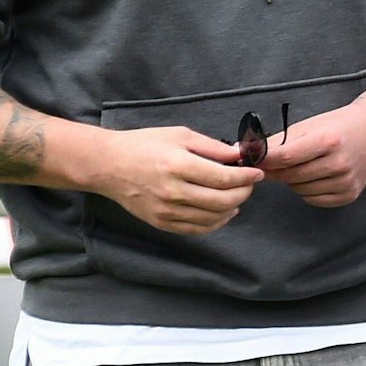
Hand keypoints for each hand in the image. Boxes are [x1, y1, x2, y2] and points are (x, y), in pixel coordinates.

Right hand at [96, 126, 261, 234]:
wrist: (108, 165)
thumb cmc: (144, 144)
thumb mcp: (180, 135)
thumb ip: (212, 147)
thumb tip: (239, 156)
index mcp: (177, 166)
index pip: (223, 178)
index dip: (246, 177)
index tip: (257, 173)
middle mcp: (172, 191)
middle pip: (222, 201)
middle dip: (243, 193)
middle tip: (249, 184)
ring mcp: (166, 210)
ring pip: (212, 219)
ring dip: (232, 208)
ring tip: (238, 196)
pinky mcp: (161, 222)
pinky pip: (196, 229)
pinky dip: (216, 223)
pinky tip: (224, 212)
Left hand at [260, 104, 365, 206]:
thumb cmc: (336, 127)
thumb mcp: (308, 126)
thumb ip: (277, 142)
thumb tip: (245, 152)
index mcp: (328, 141)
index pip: (285, 158)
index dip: (264, 160)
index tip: (250, 159)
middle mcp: (339, 163)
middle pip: (291, 176)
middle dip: (276, 171)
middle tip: (272, 164)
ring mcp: (346, 181)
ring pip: (300, 190)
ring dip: (293, 181)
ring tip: (303, 166)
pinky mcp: (349, 194)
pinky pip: (313, 199)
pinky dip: (307, 190)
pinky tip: (315, 176)